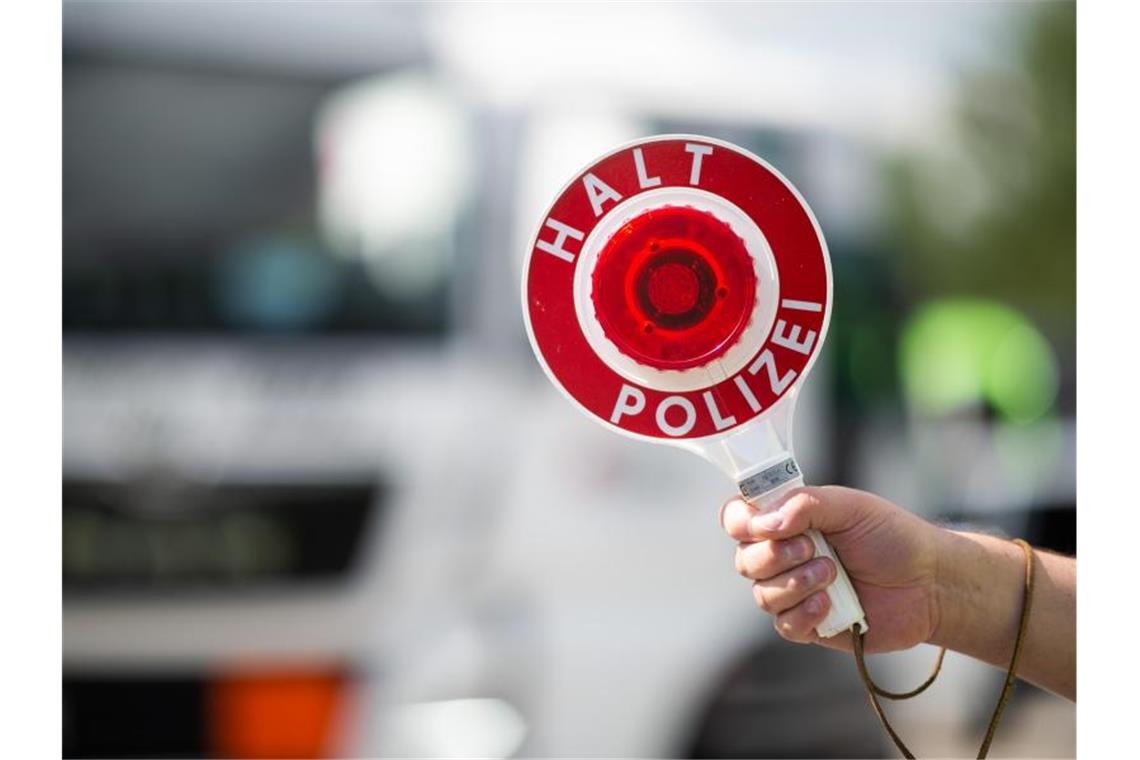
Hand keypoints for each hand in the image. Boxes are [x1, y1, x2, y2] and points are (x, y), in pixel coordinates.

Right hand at [720, 486, 941, 653]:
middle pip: (744, 559)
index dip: (742, 523)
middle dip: (774, 555)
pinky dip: (803, 613)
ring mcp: (793, 591)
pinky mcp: (808, 625)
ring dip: (794, 584)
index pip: (737, 519)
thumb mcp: (850, 506)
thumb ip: (805, 504)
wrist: (930, 583)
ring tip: (832, 575)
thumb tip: (766, 522)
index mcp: (786, 521)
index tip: (767, 525)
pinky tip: (830, 605)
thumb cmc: (892, 537)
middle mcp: (782, 555)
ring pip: (762, 594)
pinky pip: (784, 625)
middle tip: (812, 549)